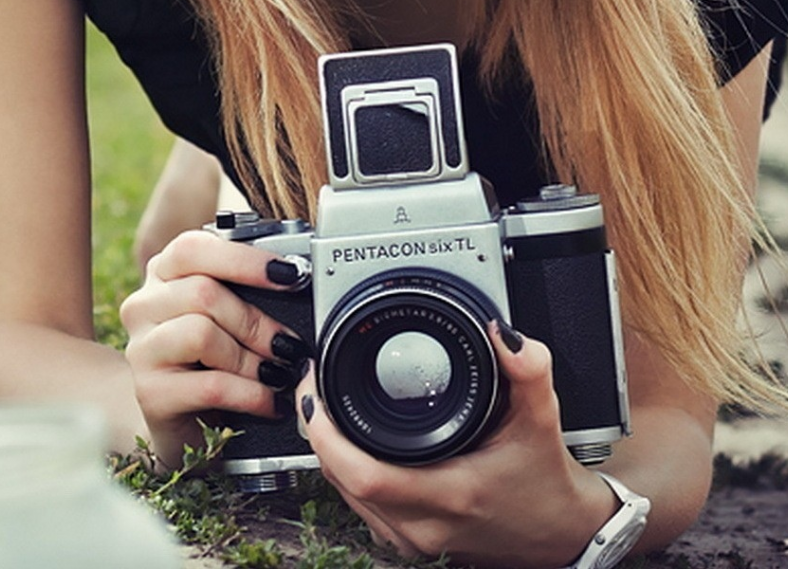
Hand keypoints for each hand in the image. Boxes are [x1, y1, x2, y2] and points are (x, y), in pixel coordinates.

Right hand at [120, 229, 311, 468]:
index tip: (290, 275)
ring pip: (201, 334)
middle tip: (289, 343)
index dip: (245, 260)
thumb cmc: (209, 358)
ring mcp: (141, 350)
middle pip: (202, 293)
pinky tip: (270, 401)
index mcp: (163, 273)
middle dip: (256, 321)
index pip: (193, 248)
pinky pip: (211, 385)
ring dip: (251, 359)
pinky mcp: (150, 393)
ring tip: (277, 374)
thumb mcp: (222, 315)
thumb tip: (295, 276)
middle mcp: (143, 305)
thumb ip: (242, 289)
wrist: (178, 418)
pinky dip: (251, 394)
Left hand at [295, 322, 618, 567]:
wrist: (561, 534)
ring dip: (327, 450)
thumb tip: (502, 333)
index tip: (315, 390)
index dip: (327, 434)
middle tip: (313, 385)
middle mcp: (424, 525)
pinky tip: (344, 440)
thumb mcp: (542, 420)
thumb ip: (527, 371)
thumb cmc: (546, 483)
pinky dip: (343, 470)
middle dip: (318, 430)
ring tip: (322, 404)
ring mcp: (413, 539)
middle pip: (340, 480)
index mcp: (450, 494)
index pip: (363, 475)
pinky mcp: (408, 541)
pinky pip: (357, 504)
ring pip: (343, 494)